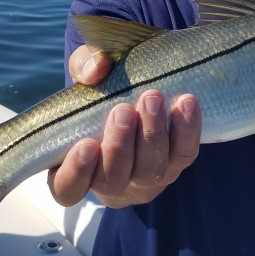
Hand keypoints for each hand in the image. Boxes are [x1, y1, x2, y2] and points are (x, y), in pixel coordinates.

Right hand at [47, 44, 201, 207]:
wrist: (138, 98)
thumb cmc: (99, 97)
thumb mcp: (85, 77)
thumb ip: (83, 68)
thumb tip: (97, 68)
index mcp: (76, 171)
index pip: (68, 188)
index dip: (76, 173)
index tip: (86, 145)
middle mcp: (111, 184)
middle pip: (113, 179)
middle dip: (119, 146)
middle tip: (123, 111)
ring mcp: (145, 180)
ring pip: (150, 170)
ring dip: (152, 134)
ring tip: (152, 99)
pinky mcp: (175, 165)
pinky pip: (184, 154)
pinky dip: (186, 130)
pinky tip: (186, 102)